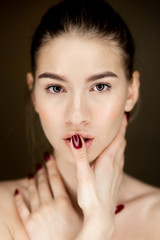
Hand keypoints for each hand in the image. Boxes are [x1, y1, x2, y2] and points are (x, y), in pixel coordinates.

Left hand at [14, 156, 81, 239]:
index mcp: (63, 202)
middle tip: (40, 163)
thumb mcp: (82, 218)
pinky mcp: (29, 223)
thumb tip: (91, 193)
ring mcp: (38, 213)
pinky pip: (22, 208)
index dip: (52, 167)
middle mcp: (49, 204)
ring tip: (32, 173)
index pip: (56, 179)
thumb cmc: (75, 237)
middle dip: (42, 172)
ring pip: (33, 192)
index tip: (49, 157)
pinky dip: (19, 199)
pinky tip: (18, 191)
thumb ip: (83, 204)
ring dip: (32, 181)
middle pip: (44, 183)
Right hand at [71, 115, 126, 238]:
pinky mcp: (116, 180)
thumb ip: (80, 156)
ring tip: (119, 135)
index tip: (124, 116)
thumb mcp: (83, 175)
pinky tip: (115, 157)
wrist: (101, 216)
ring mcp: (117, 173)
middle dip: (122, 132)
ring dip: (121, 142)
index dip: (121, 127)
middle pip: (121, 144)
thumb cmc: (92, 197)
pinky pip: (121, 162)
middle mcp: (115, 165)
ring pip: (122, 152)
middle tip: (122, 121)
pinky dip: (119, 153)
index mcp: (108, 161)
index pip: (117, 139)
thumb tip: (77, 139)